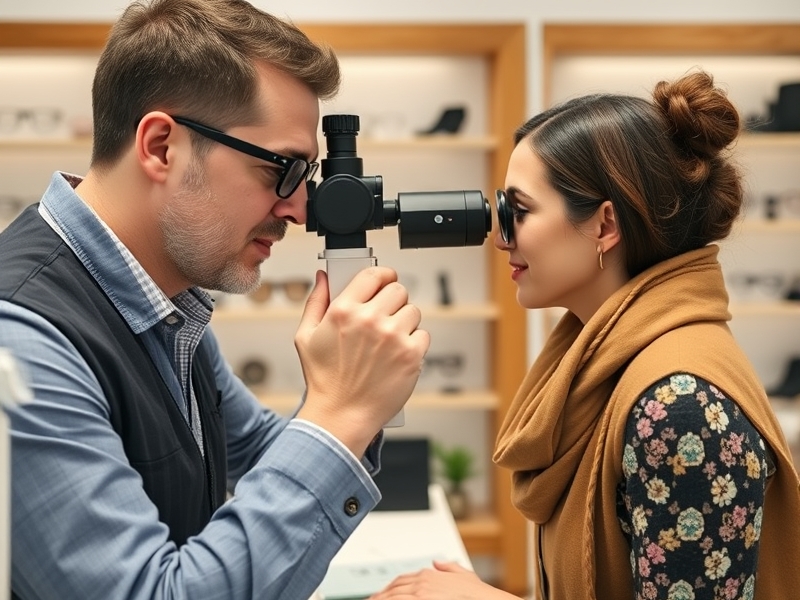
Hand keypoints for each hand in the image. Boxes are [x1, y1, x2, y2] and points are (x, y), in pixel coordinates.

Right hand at [294, 267, 429, 455]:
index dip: (382, 275)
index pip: (373, 274)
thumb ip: (316, 301)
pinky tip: (397, 355)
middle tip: (386, 315)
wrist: (341, 416)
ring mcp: (393, 337)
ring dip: (404, 322)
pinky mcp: (411, 355)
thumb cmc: (324, 380)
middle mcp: (370, 320)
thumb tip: (323, 277)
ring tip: (390, 340)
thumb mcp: (306, 336)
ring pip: (413, 311)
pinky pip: (423, 334)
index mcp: (344, 310)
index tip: (385, 280)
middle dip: (393, 300)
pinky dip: (414, 343)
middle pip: (398, 289)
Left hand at [368, 561, 517, 598]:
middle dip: (380, 595)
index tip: (380, 594)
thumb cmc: (478, 594)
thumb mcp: (464, 575)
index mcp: (429, 575)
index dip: (388, 588)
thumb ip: (448, 568)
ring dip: (381, 599)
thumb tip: (437, 562)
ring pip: (393, 597)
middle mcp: (422, 583)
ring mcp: (421, 595)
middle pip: (393, 589)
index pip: (401, 580)